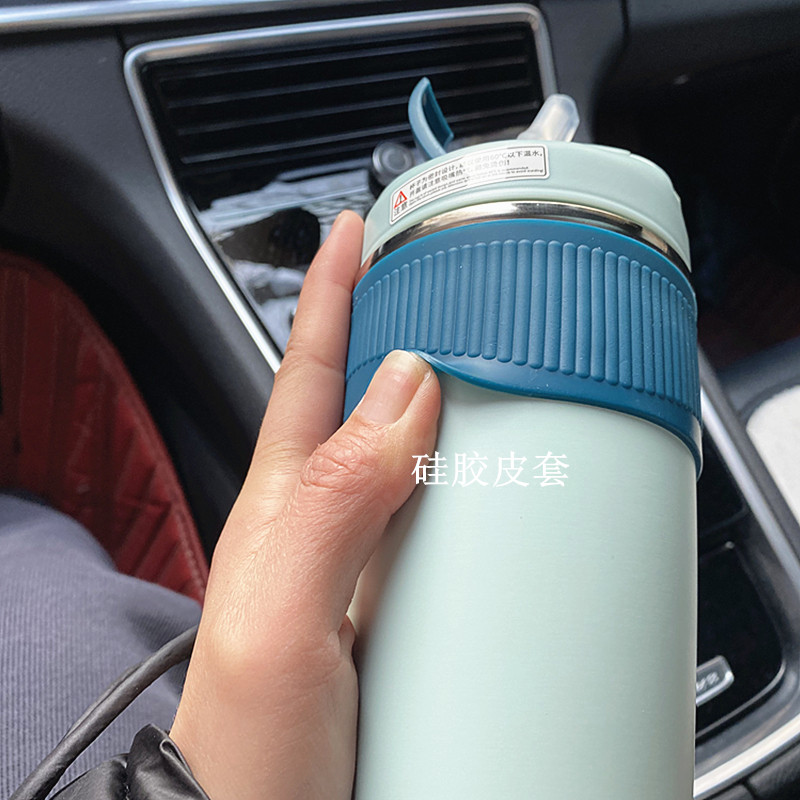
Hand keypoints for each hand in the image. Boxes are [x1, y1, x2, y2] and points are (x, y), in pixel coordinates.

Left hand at [170, 211, 440, 799]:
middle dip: (404, 329)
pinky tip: (504, 489)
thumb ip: (333, 501)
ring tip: (498, 371)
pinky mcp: (397, 602)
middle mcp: (323, 521)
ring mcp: (362, 560)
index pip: (309, 371)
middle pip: (368, 399)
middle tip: (451, 284)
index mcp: (283, 503)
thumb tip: (407, 389)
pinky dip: (475, 485)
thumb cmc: (249, 748)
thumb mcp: (280, 618)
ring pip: (412, 454)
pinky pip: (441, 518)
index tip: (357, 229)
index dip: (331, 294)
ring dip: (451, 406)